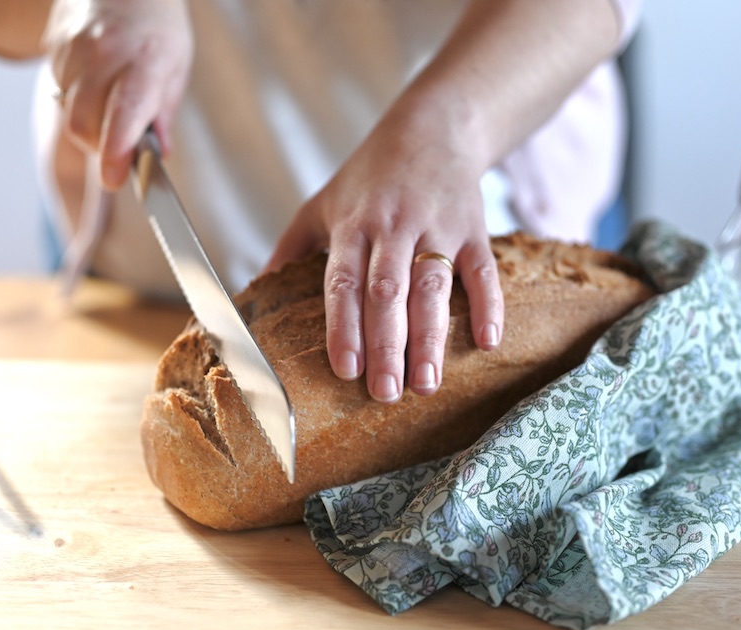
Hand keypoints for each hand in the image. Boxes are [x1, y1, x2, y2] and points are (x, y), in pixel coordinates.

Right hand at [44, 0, 192, 189]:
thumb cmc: (157, 25)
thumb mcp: (176, 65)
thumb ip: (163, 114)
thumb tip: (157, 154)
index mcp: (144, 60)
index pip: (124, 113)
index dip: (116, 151)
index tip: (114, 179)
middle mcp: (104, 53)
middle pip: (83, 124)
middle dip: (97, 147)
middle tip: (117, 147)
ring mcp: (73, 47)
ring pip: (67, 110)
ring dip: (86, 122)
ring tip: (109, 99)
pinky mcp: (53, 45)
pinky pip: (59, 89)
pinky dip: (75, 97)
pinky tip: (94, 77)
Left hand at [268, 106, 503, 403]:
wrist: (434, 126)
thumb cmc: (370, 175)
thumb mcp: (322, 204)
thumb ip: (290, 249)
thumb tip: (253, 293)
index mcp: (353, 225)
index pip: (344, 281)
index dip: (344, 326)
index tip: (345, 369)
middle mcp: (393, 226)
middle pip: (388, 292)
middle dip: (386, 345)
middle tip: (385, 393)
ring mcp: (437, 227)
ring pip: (433, 287)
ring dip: (431, 338)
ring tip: (426, 383)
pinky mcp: (473, 229)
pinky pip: (483, 271)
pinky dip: (488, 306)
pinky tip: (487, 343)